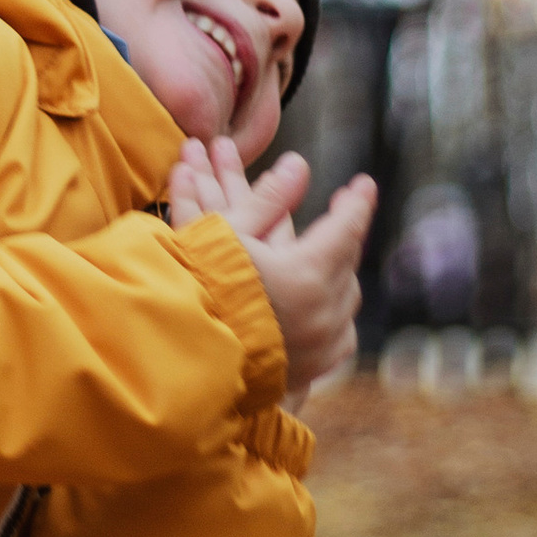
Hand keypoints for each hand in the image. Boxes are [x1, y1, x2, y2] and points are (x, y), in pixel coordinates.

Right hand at [167, 135, 375, 396]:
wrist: (173, 355)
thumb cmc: (195, 287)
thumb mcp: (227, 234)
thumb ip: (269, 199)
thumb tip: (298, 164)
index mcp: (306, 275)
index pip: (346, 229)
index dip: (356, 202)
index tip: (364, 183)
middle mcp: (322, 315)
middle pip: (346, 264)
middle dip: (343, 236)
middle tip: (340, 214)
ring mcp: (317, 348)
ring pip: (344, 301)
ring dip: (338, 275)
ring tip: (326, 257)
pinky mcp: (305, 372)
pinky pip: (336, 339)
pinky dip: (331, 316)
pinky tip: (319, 306)